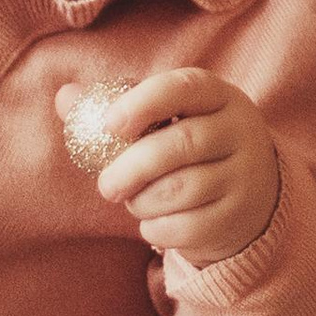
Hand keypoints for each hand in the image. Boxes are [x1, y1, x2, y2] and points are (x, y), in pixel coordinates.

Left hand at [59, 66, 279, 266]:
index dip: (145, 102)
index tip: (111, 124)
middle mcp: (239, 130)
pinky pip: (186, 227)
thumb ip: (117, 108)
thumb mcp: (167, 121)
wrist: (250, 196)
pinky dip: (157, 229)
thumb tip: (65, 95)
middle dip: (130, 168)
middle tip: (105, 187)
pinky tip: (156, 222)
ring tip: (137, 201)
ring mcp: (244, 173)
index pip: (185, 86)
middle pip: (179, 145)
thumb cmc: (192, 150)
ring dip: (142, 202)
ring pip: (180, 189)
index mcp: (218, 96)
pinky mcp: (236, 215)